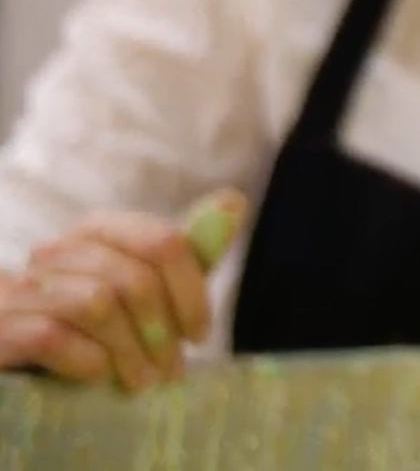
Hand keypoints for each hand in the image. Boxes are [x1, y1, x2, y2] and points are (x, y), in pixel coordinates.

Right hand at [0, 189, 245, 391]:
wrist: (12, 354)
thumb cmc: (83, 324)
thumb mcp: (137, 289)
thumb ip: (183, 254)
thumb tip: (234, 201)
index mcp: (96, 230)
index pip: (163, 242)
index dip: (191, 292)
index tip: (199, 335)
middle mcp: (54, 250)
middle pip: (134, 277)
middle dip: (163, 330)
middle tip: (173, 370)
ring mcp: (20, 288)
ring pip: (97, 304)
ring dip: (130, 352)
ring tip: (142, 382)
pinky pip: (53, 336)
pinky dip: (88, 361)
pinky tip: (99, 377)